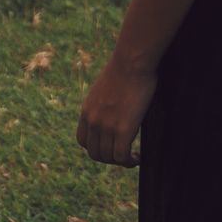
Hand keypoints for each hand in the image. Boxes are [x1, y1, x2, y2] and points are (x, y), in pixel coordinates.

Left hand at [76, 51, 157, 166]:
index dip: (97, 147)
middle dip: (109, 157)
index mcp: (87, 110)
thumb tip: (115, 102)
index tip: (111, 145)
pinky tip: (138, 158)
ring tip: (133, 158)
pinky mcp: (122, 129)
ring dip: (121, 161)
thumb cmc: (127, 66)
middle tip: (124, 154)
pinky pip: (122, 156)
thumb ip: (104, 99)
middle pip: (95, 153)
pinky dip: (129, 162)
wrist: (132, 60)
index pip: (83, 140)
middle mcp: (93, 121)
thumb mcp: (106, 85)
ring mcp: (106, 126)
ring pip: (109, 158)